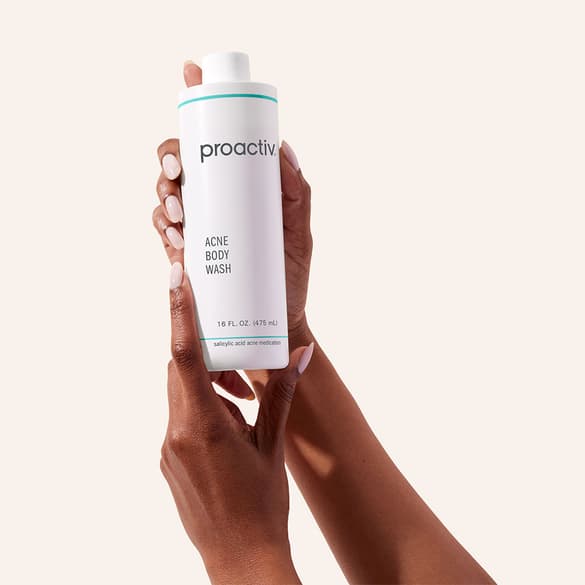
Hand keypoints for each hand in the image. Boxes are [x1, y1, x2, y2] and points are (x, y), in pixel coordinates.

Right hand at [153, 61, 312, 342]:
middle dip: (170, 159)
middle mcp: (215, 201)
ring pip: (165, 195)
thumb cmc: (289, 276)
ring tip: (181, 217)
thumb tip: (283, 148)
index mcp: (239, 187)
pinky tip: (175, 237)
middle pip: (179, 163)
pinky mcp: (187, 254)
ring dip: (164, 196)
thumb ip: (297, 194)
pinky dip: (162, 228)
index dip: (197, 104)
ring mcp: (200, 227)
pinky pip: (163, 232)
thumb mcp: (300, 233)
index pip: (214, 139)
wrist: (276, 319)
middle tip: (179, 174)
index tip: (190, 77)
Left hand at [160, 262, 312, 583]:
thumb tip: (299, 355)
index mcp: (202, 426)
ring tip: (243, 402)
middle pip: (178, 369)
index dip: (178, 313)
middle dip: (202, 349)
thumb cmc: (261, 505)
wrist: (240, 560)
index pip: (182, 356)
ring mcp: (169, 448)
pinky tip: (232, 424)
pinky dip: (203, 407)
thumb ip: (281, 395)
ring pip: (180, 393)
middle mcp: (176, 433)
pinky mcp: (169, 460)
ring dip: (208, 384)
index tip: (174, 276)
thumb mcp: (272, 445)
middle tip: (229, 339)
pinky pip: (181, 417)